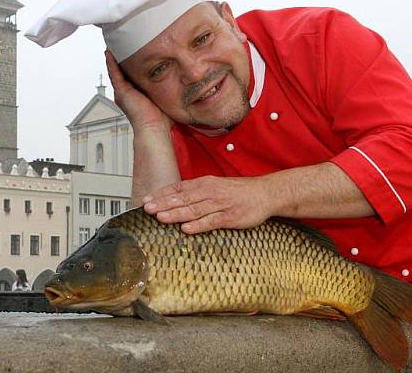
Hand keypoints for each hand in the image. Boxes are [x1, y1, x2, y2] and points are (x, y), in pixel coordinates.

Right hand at [105, 50, 171, 132]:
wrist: (154, 128)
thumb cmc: (161, 119)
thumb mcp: (164, 97)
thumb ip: (167, 88)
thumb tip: (181, 80)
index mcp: (135, 94)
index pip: (131, 74)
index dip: (130, 63)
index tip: (132, 50)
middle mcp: (126, 93)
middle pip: (121, 71)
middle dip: (120, 58)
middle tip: (118, 43)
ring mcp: (122, 92)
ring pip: (115, 70)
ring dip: (114, 58)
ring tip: (112, 44)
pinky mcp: (121, 91)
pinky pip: (114, 73)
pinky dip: (111, 63)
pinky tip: (110, 53)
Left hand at [142, 175, 271, 233]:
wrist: (265, 193)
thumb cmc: (238, 192)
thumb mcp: (215, 186)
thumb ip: (196, 192)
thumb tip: (175, 199)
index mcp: (205, 183)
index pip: (179, 188)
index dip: (162, 194)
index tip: (147, 200)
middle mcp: (210, 192)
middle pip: (183, 198)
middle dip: (164, 204)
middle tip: (147, 209)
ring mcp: (220, 204)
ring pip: (194, 209)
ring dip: (176, 214)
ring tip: (161, 218)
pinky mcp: (230, 217)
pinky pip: (212, 221)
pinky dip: (198, 225)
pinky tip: (186, 228)